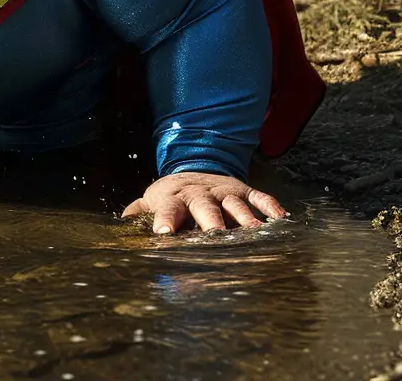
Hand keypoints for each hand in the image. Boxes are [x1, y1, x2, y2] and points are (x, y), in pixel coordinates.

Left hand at [121, 169, 288, 234]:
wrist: (197, 167)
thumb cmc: (171, 195)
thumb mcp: (151, 201)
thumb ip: (137, 214)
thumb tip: (121, 227)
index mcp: (175, 197)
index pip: (168, 209)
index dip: (165, 220)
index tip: (163, 235)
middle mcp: (200, 193)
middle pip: (205, 206)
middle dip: (210, 220)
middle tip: (215, 235)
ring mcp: (224, 191)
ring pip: (235, 203)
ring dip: (244, 217)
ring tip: (253, 232)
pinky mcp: (243, 189)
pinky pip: (259, 196)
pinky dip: (269, 206)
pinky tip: (280, 218)